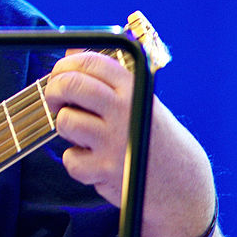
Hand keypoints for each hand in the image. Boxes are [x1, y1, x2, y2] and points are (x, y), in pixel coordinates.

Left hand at [45, 50, 215, 236]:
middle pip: (71, 85)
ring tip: (84, 135)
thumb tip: (70, 54)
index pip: (90, 62)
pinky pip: (71, 159)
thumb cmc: (150, 136)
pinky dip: (77, 163)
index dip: (65, 66)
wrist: (182, 183)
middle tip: (55, 102)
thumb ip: (104, 79)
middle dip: (53, 91)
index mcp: (133, 88)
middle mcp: (126, 110)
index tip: (59, 76)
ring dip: (66, 129)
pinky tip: (96, 163)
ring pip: (65, 121)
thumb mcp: (137, 101)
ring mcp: (116, 139)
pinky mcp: (107, 168)